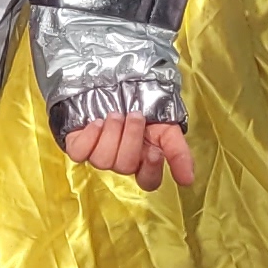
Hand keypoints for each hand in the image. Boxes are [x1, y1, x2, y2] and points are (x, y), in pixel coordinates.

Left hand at [62, 114, 198, 190]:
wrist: (119, 86)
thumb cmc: (146, 110)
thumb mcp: (168, 127)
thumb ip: (178, 152)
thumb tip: (188, 180)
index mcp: (145, 163)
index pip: (148, 181)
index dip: (150, 170)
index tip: (155, 150)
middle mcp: (121, 163)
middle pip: (125, 166)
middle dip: (131, 138)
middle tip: (135, 116)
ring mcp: (99, 156)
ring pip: (102, 160)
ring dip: (112, 133)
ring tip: (116, 115)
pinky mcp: (78, 146)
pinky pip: (79, 153)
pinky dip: (89, 137)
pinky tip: (97, 123)